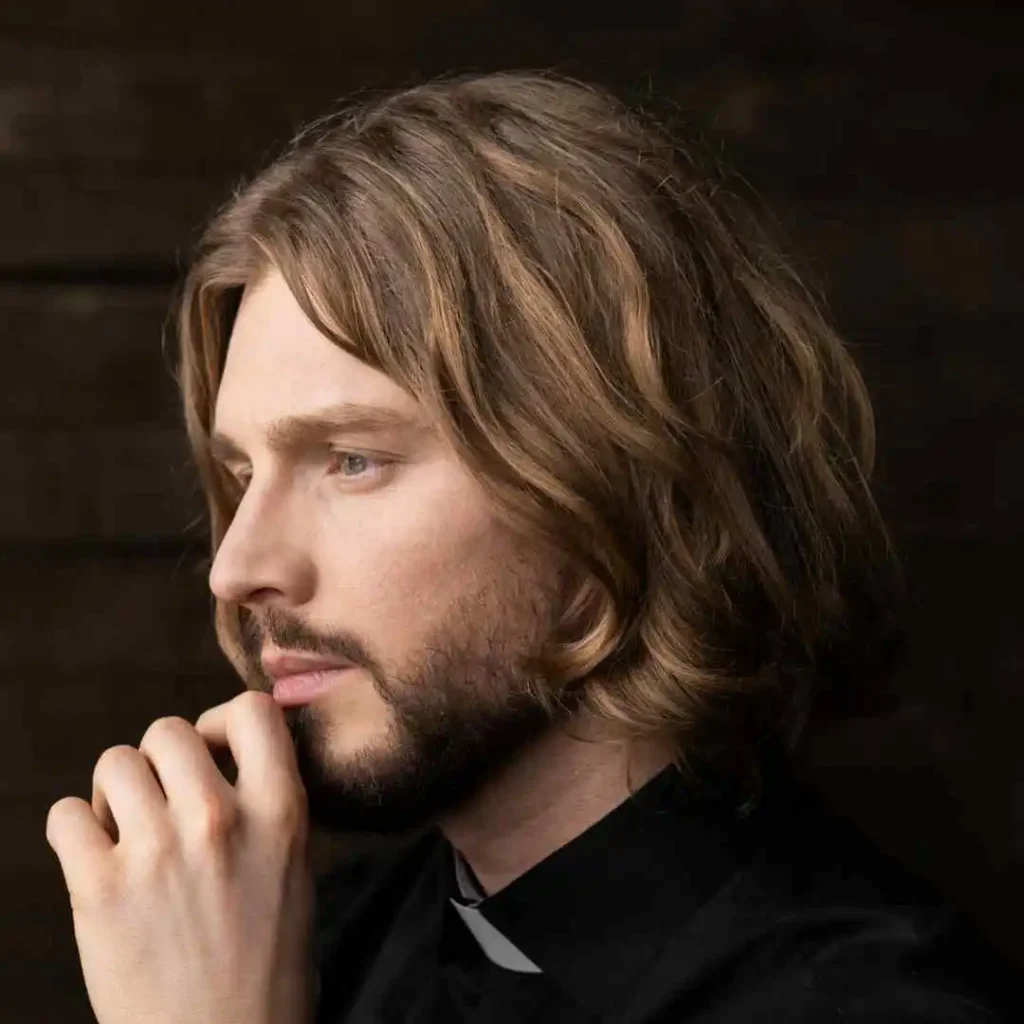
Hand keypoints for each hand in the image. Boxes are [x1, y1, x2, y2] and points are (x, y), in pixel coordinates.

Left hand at [45, 690, 315, 1023]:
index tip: (214, 752)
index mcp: (281, 812)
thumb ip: (265, 802)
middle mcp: (220, 820)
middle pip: (167, 730)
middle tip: (163, 803)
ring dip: (115, 793)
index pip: (253, 710)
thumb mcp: (294, 866)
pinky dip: (74, 833)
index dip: (222, 721)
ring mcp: (157, 852)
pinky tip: (97, 862)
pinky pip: (64, 815)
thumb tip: (220, 751)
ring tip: (127, 833)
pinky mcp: (99, 890)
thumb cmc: (265, 962)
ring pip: (114, 762)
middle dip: (160, 761)